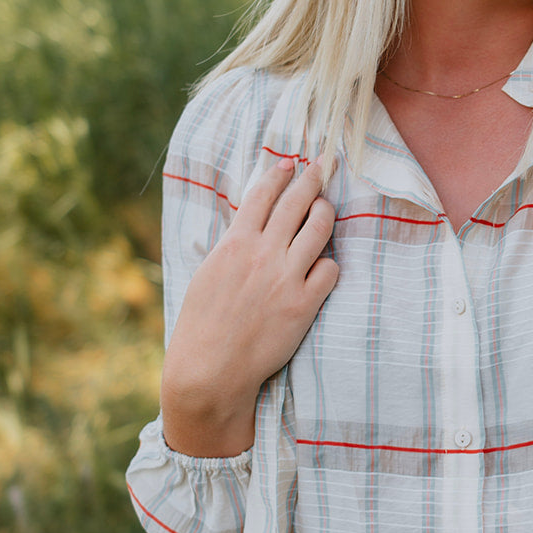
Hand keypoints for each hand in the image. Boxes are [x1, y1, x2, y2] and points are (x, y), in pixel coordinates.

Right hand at [160, 156, 338, 455]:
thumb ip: (232, 245)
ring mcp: (286, 278)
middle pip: (296, 202)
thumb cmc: (202, 324)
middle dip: (313, 177)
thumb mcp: (207, 273)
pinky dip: (328, 265)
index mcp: (234, 244)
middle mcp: (262, 254)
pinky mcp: (304, 304)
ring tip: (325, 209)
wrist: (210, 370)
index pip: (262, 194)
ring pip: (320, 228)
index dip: (279, 174)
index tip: (290, 163)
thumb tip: (250, 223)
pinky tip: (322, 266)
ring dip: (325, 212)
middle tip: (325, 163)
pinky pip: (329, 270)